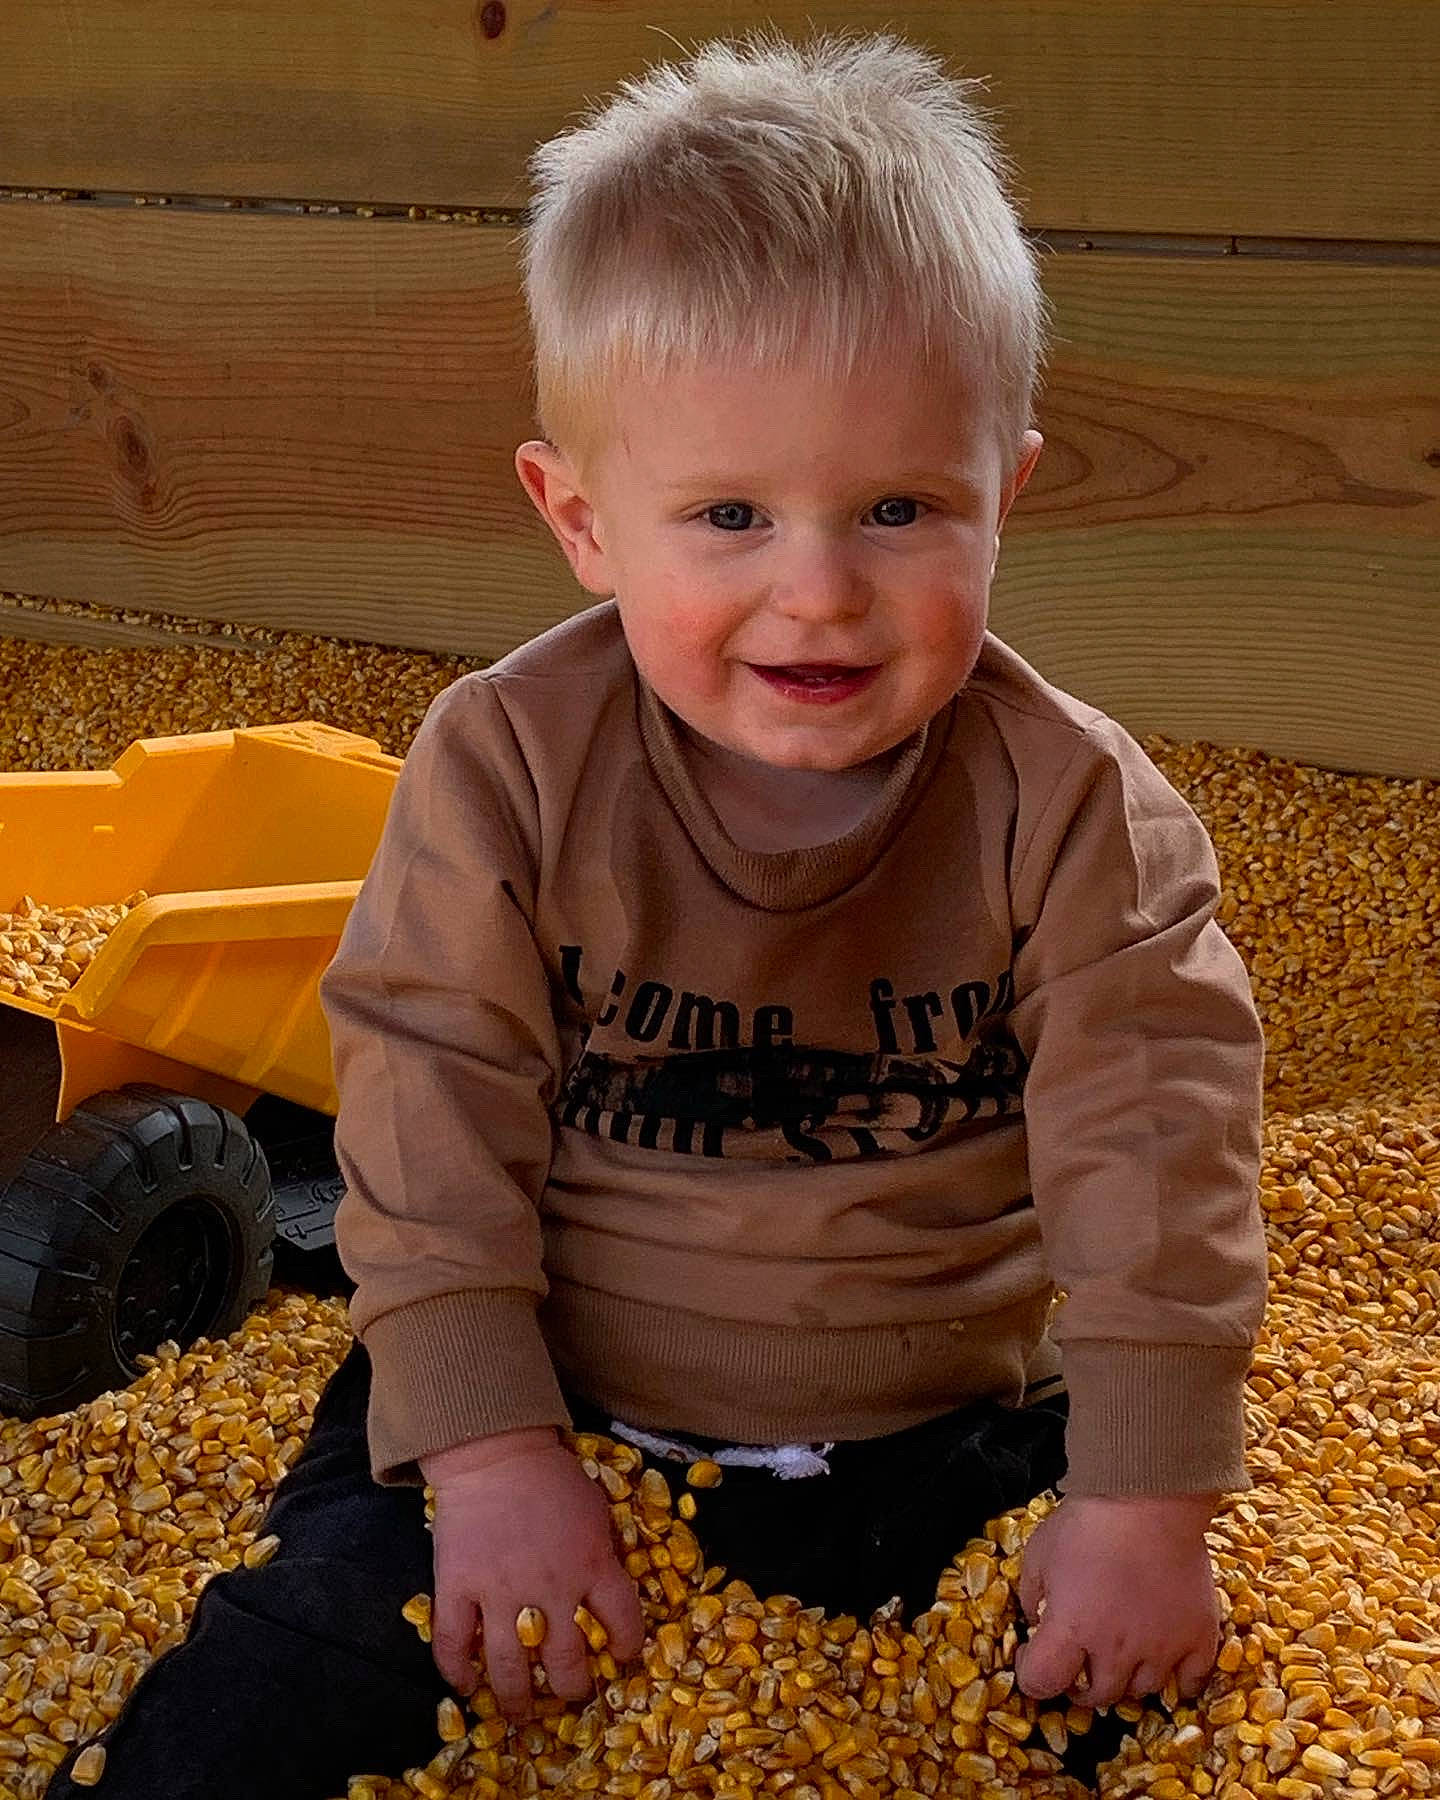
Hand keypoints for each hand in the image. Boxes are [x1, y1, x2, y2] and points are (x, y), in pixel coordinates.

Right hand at [422, 1427, 644, 1715]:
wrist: (496, 1451)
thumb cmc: (551, 1476)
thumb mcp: (595, 1510)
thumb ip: (602, 1553)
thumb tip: (608, 1593)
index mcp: (592, 1565)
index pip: (621, 1621)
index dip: (626, 1646)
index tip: (621, 1658)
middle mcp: (550, 1588)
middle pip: (565, 1660)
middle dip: (571, 1686)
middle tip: (570, 1694)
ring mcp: (500, 1591)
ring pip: (510, 1667)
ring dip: (517, 1697)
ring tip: (520, 1712)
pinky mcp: (458, 1587)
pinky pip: (454, 1643)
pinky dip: (457, 1672)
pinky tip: (465, 1687)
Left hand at [1013, 1492, 1220, 1707]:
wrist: (1150, 1497)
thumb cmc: (1089, 1520)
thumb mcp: (1039, 1551)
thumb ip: (1032, 1594)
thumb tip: (1036, 1620)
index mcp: (1071, 1629)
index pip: (1042, 1682)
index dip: (1032, 1675)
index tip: (1034, 1655)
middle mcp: (1116, 1650)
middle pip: (1096, 1695)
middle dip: (1081, 1682)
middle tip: (1079, 1659)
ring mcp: (1161, 1648)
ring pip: (1141, 1691)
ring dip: (1126, 1677)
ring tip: (1121, 1651)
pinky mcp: (1199, 1637)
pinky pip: (1191, 1682)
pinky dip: (1177, 1679)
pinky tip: (1164, 1658)